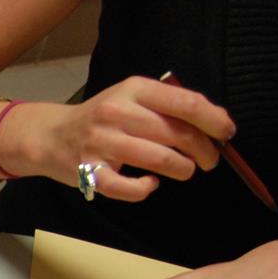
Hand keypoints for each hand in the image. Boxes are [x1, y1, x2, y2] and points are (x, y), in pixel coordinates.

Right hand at [1, 76, 233, 199]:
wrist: (50, 136)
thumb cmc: (101, 118)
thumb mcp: (131, 97)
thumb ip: (167, 105)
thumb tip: (214, 124)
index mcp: (133, 89)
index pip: (186, 103)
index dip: (215, 120)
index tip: (227, 133)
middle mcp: (117, 113)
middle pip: (178, 134)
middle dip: (205, 151)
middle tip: (210, 160)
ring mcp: (101, 144)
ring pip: (161, 161)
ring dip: (183, 169)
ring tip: (185, 170)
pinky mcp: (89, 172)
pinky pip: (129, 188)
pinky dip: (147, 188)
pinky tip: (150, 184)